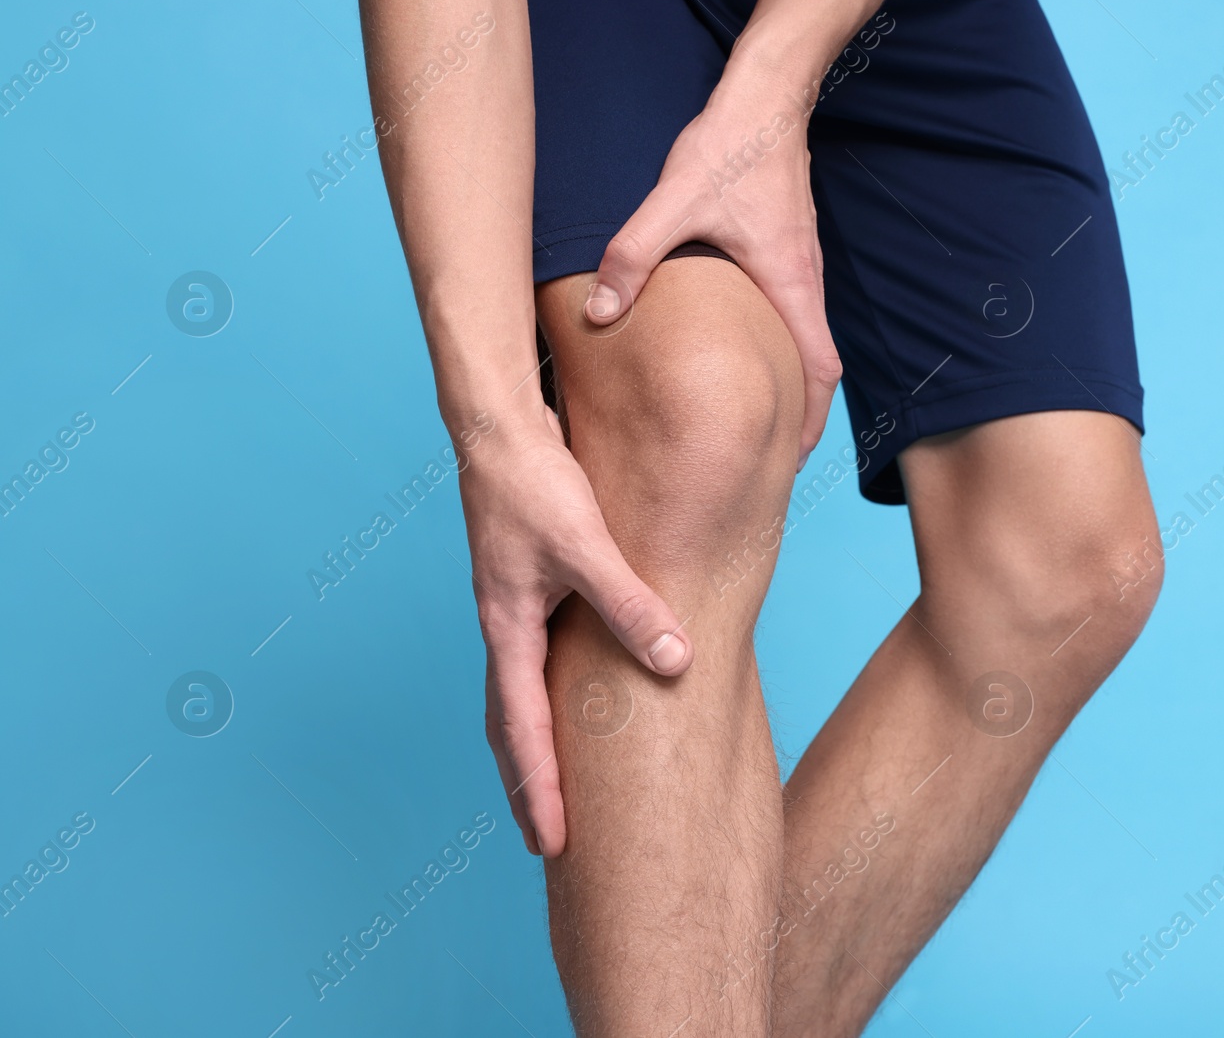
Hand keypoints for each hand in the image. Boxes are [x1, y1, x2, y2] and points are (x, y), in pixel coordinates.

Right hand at [462, 404, 693, 856]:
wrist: (498, 426)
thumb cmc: (533, 482)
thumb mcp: (585, 546)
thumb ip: (630, 604)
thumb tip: (676, 663)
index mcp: (508, 629)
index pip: (522, 729)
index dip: (539, 789)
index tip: (552, 844)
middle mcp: (505, 627)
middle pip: (510, 726)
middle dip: (529, 785)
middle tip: (547, 840)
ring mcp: (513, 608)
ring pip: (518, 695)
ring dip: (534, 746)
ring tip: (555, 787)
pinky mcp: (528, 585)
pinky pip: (536, 662)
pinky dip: (546, 698)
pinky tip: (575, 699)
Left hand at [582, 73, 840, 469]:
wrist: (766, 98)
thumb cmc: (730, 149)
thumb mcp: (672, 203)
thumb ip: (633, 258)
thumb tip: (598, 313)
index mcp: (789, 285)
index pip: (820, 371)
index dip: (810, 423)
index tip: (791, 462)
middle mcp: (806, 283)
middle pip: (820, 367)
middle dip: (802, 416)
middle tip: (771, 457)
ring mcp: (803, 266)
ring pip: (809, 340)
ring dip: (794, 381)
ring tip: (760, 416)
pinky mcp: (790, 250)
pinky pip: (796, 314)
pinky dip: (784, 346)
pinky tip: (748, 352)